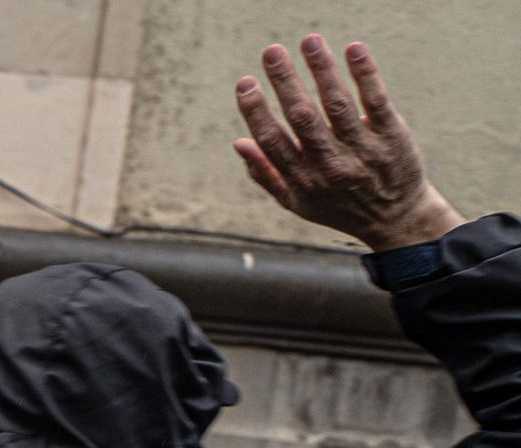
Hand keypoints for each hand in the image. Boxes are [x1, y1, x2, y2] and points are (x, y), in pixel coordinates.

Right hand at [233, 36, 462, 250]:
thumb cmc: (338, 207)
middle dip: (285, 82)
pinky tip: (353, 49)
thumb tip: (238, 142)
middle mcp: (331, 166)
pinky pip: (376, 101)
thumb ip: (266, 174)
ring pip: (338, 105)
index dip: (257, 111)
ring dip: (322, 70)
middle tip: (271, 50)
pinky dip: (365, 74)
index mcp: (302, 181)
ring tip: (309, 41)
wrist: (395, 219)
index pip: (274, 141)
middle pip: (303, 118)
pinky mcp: (391, 136)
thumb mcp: (296, 202)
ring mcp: (363, 151)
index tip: (246, 83)